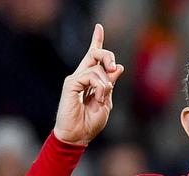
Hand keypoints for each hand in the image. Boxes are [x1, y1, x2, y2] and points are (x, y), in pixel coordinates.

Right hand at [53, 24, 123, 145]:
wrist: (78, 135)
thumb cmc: (91, 123)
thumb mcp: (106, 102)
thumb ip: (110, 85)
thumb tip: (118, 67)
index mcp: (91, 80)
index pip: (94, 57)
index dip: (97, 42)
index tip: (99, 27)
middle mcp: (82, 76)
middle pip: (96, 55)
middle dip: (107, 56)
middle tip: (113, 68)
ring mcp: (75, 79)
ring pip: (98, 69)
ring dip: (105, 85)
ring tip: (100, 100)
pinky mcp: (71, 84)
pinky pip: (91, 77)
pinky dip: (99, 88)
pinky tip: (97, 99)